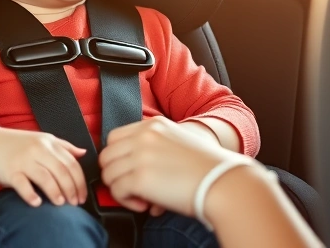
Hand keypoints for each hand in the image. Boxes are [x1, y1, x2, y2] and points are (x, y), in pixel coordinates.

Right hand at [0, 127, 88, 207]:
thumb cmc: (17, 145)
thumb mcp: (42, 140)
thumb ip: (63, 146)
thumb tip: (83, 153)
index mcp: (49, 143)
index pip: (71, 163)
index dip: (80, 181)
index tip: (82, 195)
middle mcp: (38, 150)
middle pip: (61, 171)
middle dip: (71, 189)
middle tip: (74, 203)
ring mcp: (23, 160)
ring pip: (45, 178)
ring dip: (55, 193)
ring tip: (60, 204)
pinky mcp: (10, 171)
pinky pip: (22, 185)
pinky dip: (31, 195)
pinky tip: (37, 203)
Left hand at [98, 116, 238, 215]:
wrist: (222, 180)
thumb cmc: (207, 167)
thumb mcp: (178, 140)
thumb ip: (154, 146)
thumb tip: (134, 167)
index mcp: (153, 125)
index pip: (114, 137)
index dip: (118, 157)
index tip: (128, 170)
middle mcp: (143, 136)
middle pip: (107, 155)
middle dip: (115, 174)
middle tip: (132, 187)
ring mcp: (140, 156)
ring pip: (108, 174)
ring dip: (120, 189)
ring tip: (141, 197)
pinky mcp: (140, 178)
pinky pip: (116, 191)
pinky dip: (126, 201)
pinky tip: (145, 204)